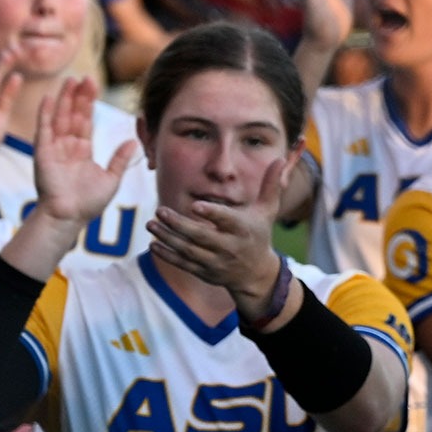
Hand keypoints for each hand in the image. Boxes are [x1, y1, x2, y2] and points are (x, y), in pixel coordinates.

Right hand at [31, 77, 139, 224]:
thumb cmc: (88, 203)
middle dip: (79, 96)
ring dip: (64, 99)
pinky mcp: (42, 152)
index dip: (90, 103)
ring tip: (70, 80)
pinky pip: (43, 129)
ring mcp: (54, 147)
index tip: (94, 85)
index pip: (86, 120)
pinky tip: (49, 98)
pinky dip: (45, 113)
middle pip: (74, 114)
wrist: (69, 216)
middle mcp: (67, 146)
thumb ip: (120, 159)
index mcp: (82, 150)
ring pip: (60, 117)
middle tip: (86, 77)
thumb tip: (133, 142)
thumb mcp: (111, 178)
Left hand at [146, 151, 292, 310]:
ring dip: (168, 238)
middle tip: (159, 210)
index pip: (227, 220)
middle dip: (179, 225)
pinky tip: (154, 244)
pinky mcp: (206, 272)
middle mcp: (230, 248)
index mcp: (244, 229)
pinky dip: (168, 255)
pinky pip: (184, 264)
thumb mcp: (267, 210)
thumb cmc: (259, 234)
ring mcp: (217, 262)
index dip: (212, 214)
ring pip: (189, 250)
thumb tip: (280, 159)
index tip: (195, 205)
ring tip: (151, 224)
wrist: (257, 273)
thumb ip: (271, 185)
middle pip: (201, 236)